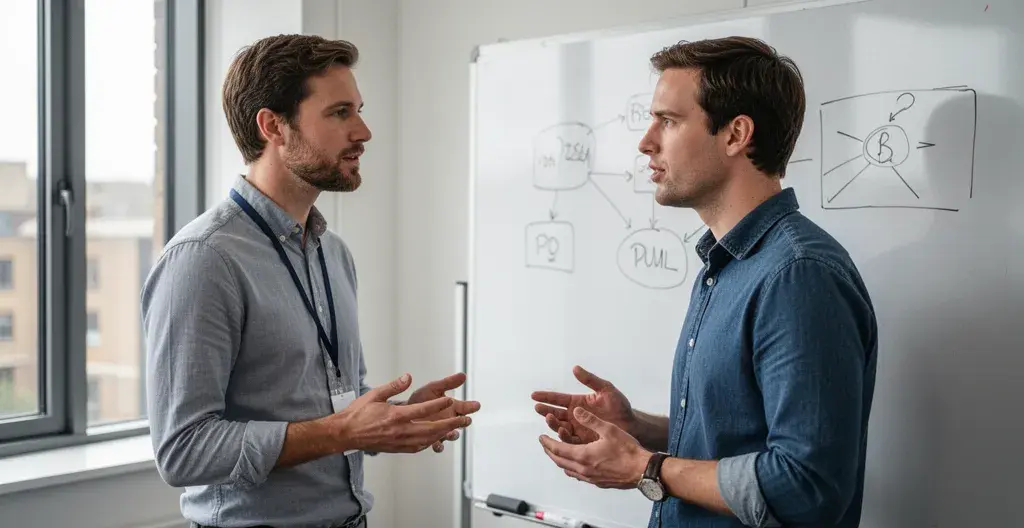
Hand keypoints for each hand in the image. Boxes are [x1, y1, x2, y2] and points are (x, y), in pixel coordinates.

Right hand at [328, 374, 471, 453]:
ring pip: (427, 440)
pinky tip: (436, 439)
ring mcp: (399, 442)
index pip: (423, 410)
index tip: (450, 401)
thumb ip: (393, 386)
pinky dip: (430, 442)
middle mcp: (400, 431)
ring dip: (443, 435)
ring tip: (456, 430)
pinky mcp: (397, 448)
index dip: (438, 406)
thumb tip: (408, 377)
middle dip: (450, 425)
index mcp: (395, 416)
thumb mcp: (375, 394)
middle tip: (464, 421)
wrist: (346, 433)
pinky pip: (418, 447)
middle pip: (431, 429)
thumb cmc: (358, 414)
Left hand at [407, 372, 481, 452]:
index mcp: (452, 407)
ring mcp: (441, 430)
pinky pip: (438, 445)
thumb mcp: (433, 388)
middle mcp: (449, 419)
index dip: (471, 407)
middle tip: (466, 420)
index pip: (465, 407)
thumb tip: (463, 375)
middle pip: (461, 423)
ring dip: (453, 434)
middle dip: (464, 422)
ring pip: (451, 434)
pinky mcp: (431, 439)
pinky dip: (439, 446)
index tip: (476, 405)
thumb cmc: (419, 399)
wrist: (403, 412)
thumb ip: (448, 383)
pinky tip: (437, 445)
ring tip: (452, 433)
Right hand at [531, 365, 634, 444]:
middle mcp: (574, 416)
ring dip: (553, 423)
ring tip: (551, 418)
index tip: (534, 395)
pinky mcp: (582, 441)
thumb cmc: (620, 406)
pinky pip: (570, 440)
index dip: (545, 397)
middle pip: (555, 413)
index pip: (557, 399)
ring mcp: (577, 429)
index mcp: (577, 403)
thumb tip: (575, 368)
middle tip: (539, 408)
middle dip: (545, 411)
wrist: (631, 425)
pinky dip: (564, 436)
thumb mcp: (606, 389)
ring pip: (559, 427)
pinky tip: (561, 431)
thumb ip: (590, 380)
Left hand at [539, 408, 650, 488]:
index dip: (547, 442)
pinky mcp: (598, 482)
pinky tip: (574, 464)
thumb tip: (575, 411)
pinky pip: (578, 475)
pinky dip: (571, 467)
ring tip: (556, 452)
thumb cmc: (628, 450)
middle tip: (545, 443)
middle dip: (549, 451)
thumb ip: (590, 420)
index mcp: (583, 455)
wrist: (642, 470)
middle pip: (559, 461)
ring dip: (559, 460)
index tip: (541, 437)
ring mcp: (590, 478)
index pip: (557, 449)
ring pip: (568, 469)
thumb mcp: (608, 429)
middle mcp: (583, 469)